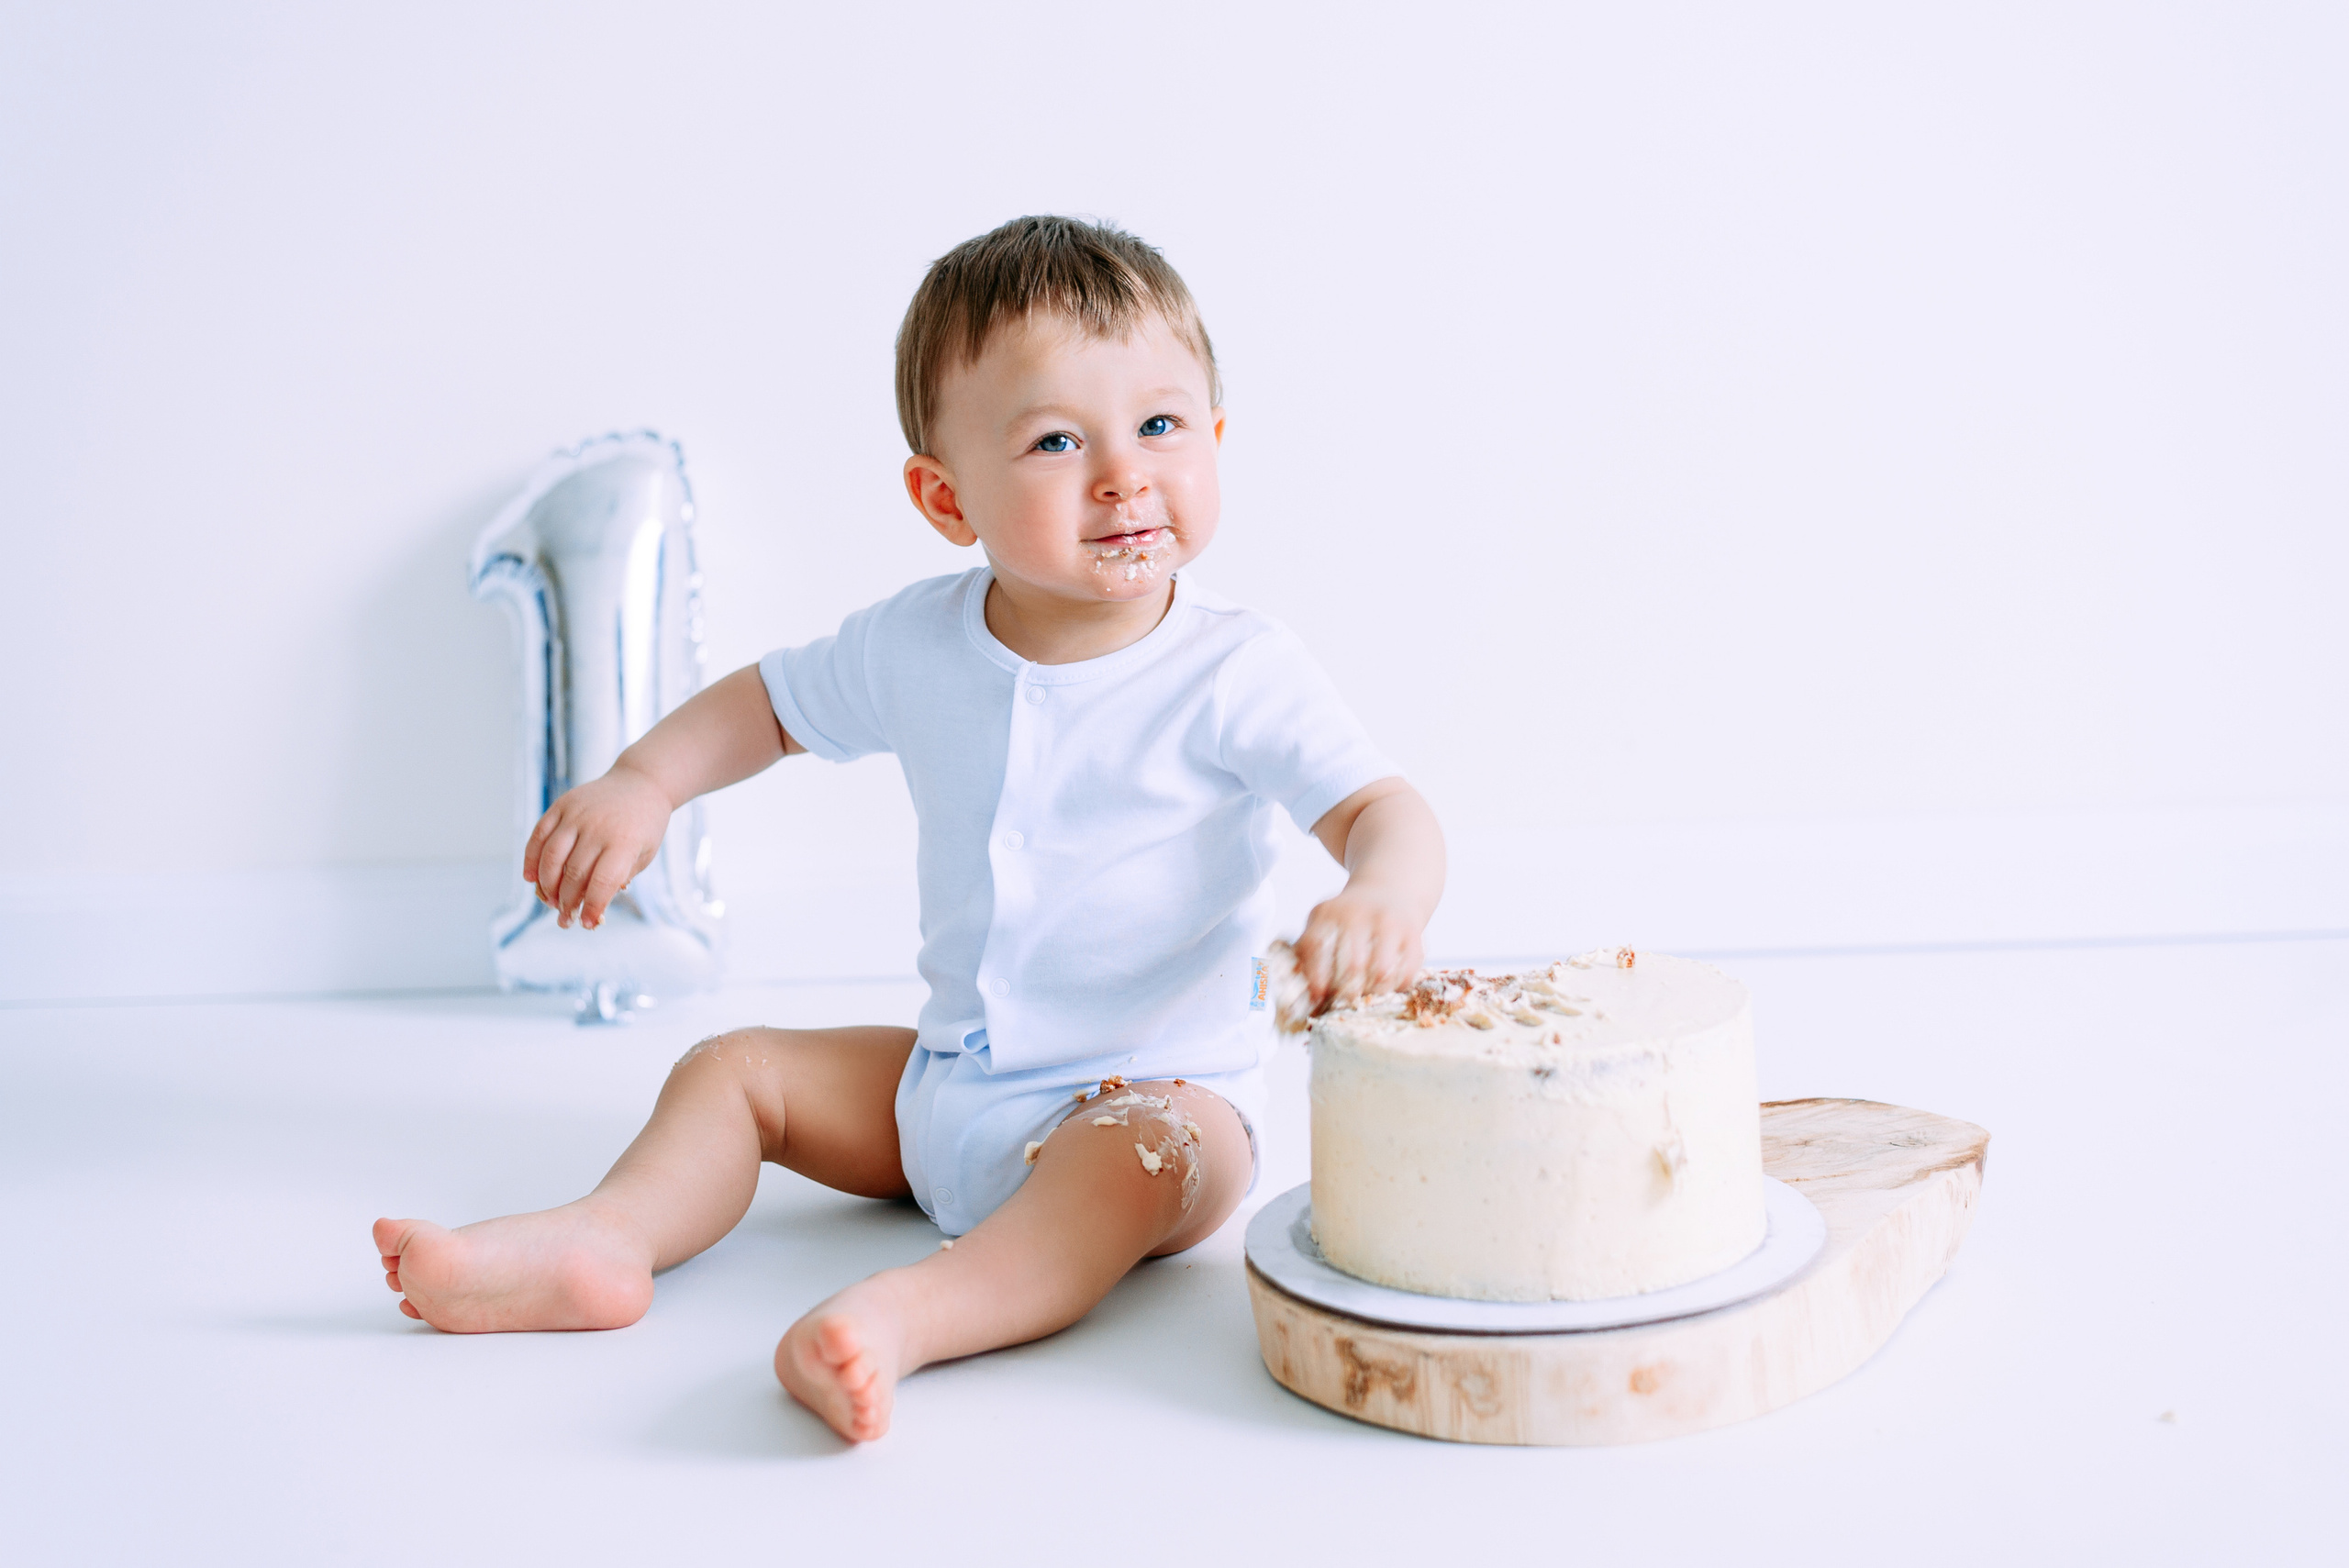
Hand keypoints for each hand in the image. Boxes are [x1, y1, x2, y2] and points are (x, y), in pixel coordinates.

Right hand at [521, 764, 674, 929]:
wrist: (641, 782)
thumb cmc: (644, 826)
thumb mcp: (644, 854)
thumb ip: (619, 878)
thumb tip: (593, 909)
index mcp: (624, 842)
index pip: (602, 882)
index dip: (592, 907)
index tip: (587, 924)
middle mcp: (598, 827)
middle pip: (573, 873)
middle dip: (566, 902)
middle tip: (565, 919)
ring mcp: (578, 814)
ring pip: (551, 856)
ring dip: (546, 885)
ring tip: (550, 902)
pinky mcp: (562, 804)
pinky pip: (539, 835)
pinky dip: (531, 859)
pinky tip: (531, 878)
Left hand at [1292, 886, 1425, 1013]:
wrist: (1389, 889)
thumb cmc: (1349, 917)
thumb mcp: (1324, 920)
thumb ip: (1307, 950)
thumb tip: (1297, 992)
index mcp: (1329, 912)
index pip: (1317, 946)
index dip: (1315, 977)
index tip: (1318, 997)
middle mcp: (1359, 914)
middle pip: (1352, 966)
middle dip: (1347, 992)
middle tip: (1346, 1002)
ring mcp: (1389, 922)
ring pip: (1382, 973)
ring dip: (1374, 993)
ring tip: (1368, 996)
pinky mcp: (1413, 933)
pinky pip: (1407, 973)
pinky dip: (1397, 987)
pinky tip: (1388, 986)